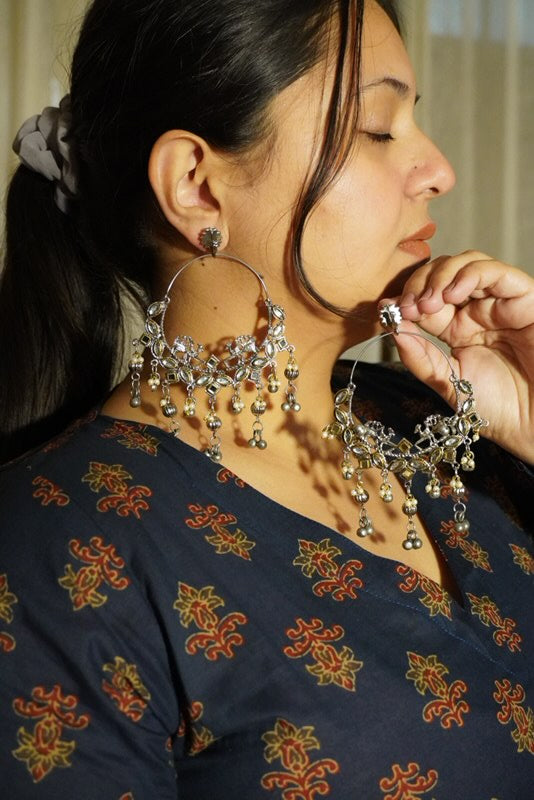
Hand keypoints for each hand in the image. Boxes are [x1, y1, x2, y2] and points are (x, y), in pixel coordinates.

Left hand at [381, 251, 533, 463]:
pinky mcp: (524, 299)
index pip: (424, 298)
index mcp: (456, 328)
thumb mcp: (448, 383)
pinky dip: (471, 274)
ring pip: (467, 264)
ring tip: (428, 301)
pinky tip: (453, 292)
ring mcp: (500, 302)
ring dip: (441, 275)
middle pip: (442, 274)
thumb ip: (421, 359)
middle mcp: (477, 310)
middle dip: (419, 283)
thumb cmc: (497, 408)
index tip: (387, 310)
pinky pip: (497, 272)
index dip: (405, 298)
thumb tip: (393, 329)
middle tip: (408, 306)